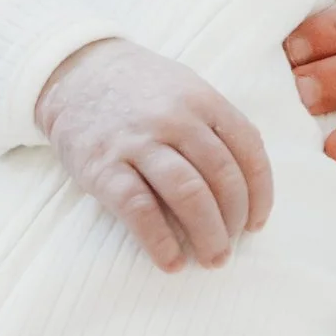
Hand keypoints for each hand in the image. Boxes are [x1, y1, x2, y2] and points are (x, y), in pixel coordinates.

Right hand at [35, 36, 272, 270]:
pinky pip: (140, 210)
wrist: (75, 73)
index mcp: (202, 100)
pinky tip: (171, 262)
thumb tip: (250, 182)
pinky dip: (160, 242)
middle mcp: (175, 119)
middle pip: (222, 178)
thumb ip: (218, 126)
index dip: (260, 194)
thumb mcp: (185, 89)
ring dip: (207, 235)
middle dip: (234, 221)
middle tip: (231, 247)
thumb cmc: (140, 90)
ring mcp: (138, 142)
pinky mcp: (103, 167)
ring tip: (212, 259)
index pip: (249, 151)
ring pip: (189, 195)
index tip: (256, 224)